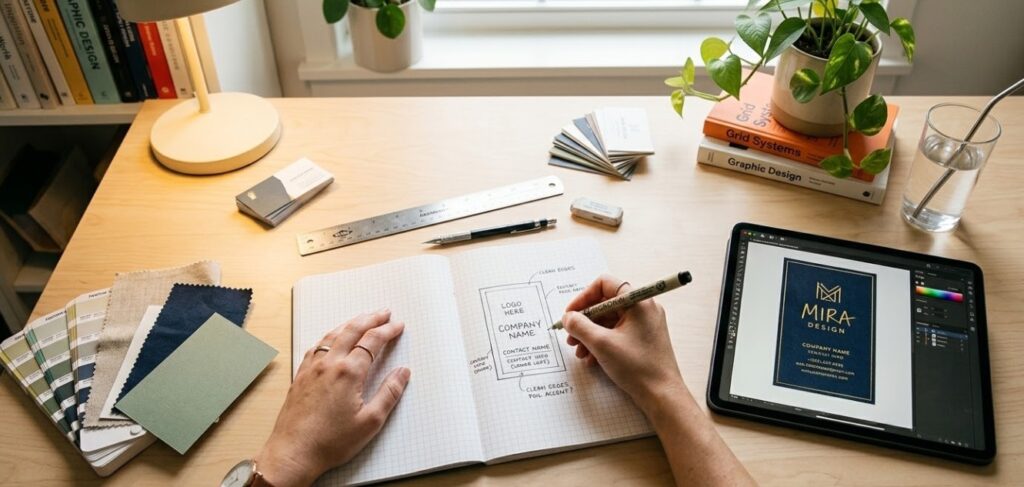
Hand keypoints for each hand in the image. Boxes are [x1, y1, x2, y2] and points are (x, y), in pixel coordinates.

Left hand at [255, 309, 410, 486]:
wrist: (293, 452)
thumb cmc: (330, 442)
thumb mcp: (370, 421)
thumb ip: (389, 393)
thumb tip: (403, 372)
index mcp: (348, 372)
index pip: (372, 341)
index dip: (388, 330)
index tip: (398, 325)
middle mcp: (329, 364)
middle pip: (353, 330)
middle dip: (371, 318)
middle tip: (384, 312)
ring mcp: (312, 368)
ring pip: (333, 334)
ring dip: (350, 323)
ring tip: (362, 319)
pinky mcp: (301, 376)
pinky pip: (317, 346)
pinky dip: (330, 335)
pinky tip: (332, 338)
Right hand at [561, 275, 685, 412]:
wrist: (661, 395)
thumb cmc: (638, 367)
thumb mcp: (601, 343)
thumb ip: (579, 326)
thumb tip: (568, 318)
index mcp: (638, 301)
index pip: (605, 284)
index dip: (583, 297)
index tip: (571, 313)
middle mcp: (643, 309)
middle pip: (605, 304)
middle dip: (584, 321)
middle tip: (571, 336)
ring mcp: (644, 325)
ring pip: (609, 321)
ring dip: (590, 335)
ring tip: (580, 352)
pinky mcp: (642, 339)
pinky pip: (617, 334)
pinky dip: (602, 343)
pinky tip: (592, 359)